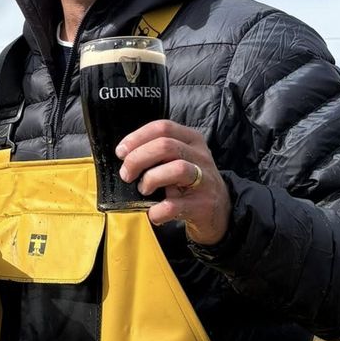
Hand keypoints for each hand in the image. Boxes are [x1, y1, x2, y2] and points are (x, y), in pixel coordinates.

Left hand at [115, 120, 230, 245]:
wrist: (218, 212)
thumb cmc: (188, 182)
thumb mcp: (178, 158)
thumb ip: (157, 152)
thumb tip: (124, 155)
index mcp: (191, 139)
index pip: (162, 127)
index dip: (136, 138)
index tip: (121, 152)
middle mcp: (200, 156)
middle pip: (166, 146)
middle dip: (138, 159)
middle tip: (126, 175)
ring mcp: (205, 180)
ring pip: (177, 169)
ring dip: (151, 179)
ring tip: (143, 189)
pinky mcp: (203, 205)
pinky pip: (174, 205)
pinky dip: (157, 210)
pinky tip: (153, 212)